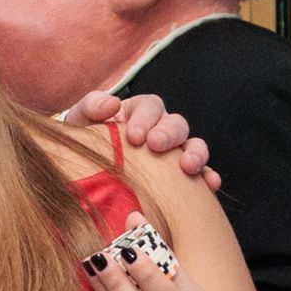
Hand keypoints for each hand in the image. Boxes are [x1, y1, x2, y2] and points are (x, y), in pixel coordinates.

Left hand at [71, 87, 220, 191]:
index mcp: (140, 112)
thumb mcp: (81, 120)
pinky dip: (207, 177)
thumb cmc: (85, 140)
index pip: (151, 106)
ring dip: (195, 154)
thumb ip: (92, 106)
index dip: (145, 118)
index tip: (134, 136)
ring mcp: (173, 152)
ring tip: (189, 166)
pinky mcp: (179, 176)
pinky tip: (210, 185)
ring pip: (193, 146)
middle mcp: (161, 129)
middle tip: (156, 146)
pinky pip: (200, 174)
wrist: (82, 169)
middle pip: (176, 124)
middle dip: (168, 134)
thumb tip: (112, 104)